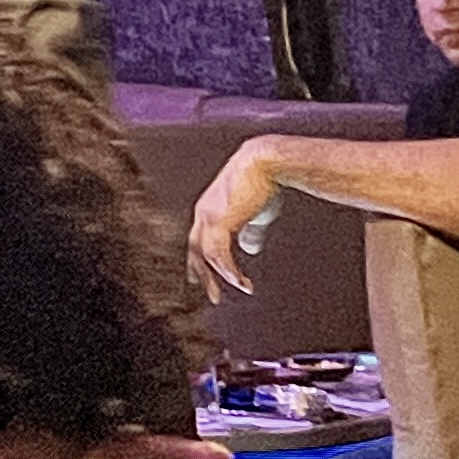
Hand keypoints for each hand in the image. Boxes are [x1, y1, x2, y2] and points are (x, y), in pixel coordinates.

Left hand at [188, 138, 285, 294]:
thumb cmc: (261, 182)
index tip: (202, 279)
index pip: (198, 242)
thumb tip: (249, 247)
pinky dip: (229, 271)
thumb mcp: (254, 212)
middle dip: (202, 274)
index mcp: (208, 211)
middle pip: (195, 250)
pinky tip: (242, 283)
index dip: (199, 262)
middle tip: (212, 295)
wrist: (264, 163)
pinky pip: (219, 254)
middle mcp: (203, 214)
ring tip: (230, 292)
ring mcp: (208, 216)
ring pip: (204, 254)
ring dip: (217, 277)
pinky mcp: (219, 220)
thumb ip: (249, 231)